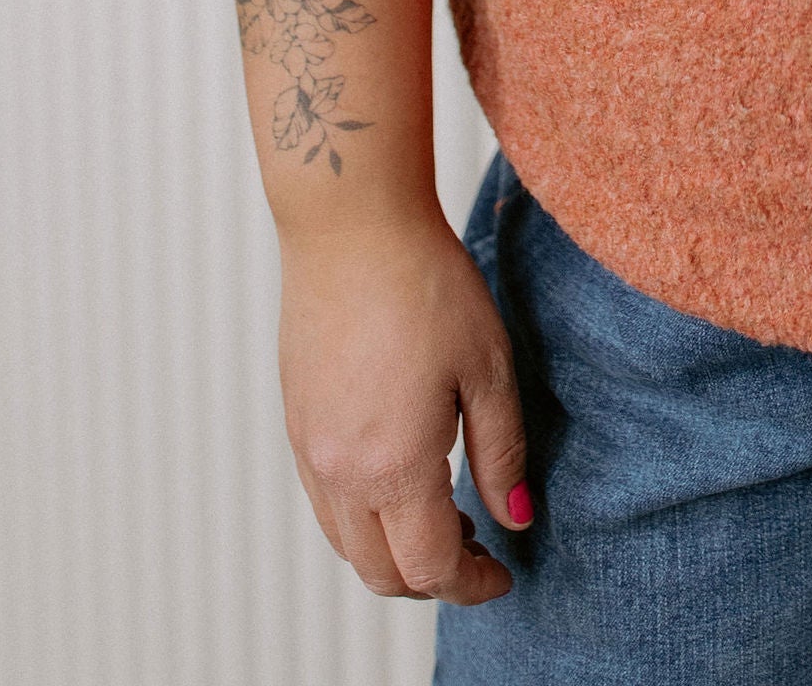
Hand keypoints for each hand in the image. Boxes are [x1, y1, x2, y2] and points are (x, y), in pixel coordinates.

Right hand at [276, 208, 529, 604]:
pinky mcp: (296, 420)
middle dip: (432, 580)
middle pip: (380, 573)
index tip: (503, 574)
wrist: (352, 226)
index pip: (429, 567)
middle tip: (478, 548)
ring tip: (447, 511)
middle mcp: (339, 471)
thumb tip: (515, 518)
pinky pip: (325, 502)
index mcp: (392, 465)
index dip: (471, 585)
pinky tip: (401, 477)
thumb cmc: (426, 284)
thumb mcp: (487, 367)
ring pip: (346, 544)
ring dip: (393, 552)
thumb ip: (502, 453)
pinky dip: (363, 517)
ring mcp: (309, 448)